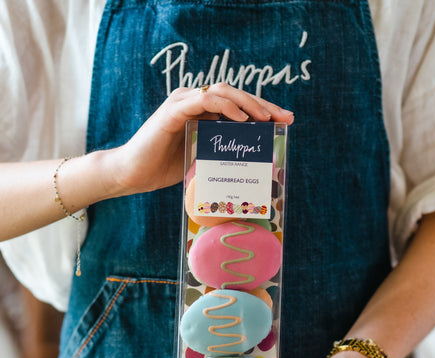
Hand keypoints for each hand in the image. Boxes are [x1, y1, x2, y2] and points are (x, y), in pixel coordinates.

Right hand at [108, 83, 293, 195]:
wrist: (133, 174)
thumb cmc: (164, 168)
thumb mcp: (202, 159)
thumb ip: (220, 151)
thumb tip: (249, 158)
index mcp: (202, 112)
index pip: (238, 105)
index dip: (263, 110)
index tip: (285, 121)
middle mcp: (194, 102)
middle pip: (235, 94)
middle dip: (263, 104)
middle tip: (285, 118)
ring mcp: (183, 103)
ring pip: (222, 91)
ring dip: (248, 102)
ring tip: (267, 118)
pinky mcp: (173, 111)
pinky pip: (204, 101)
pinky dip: (225, 106)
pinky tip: (242, 118)